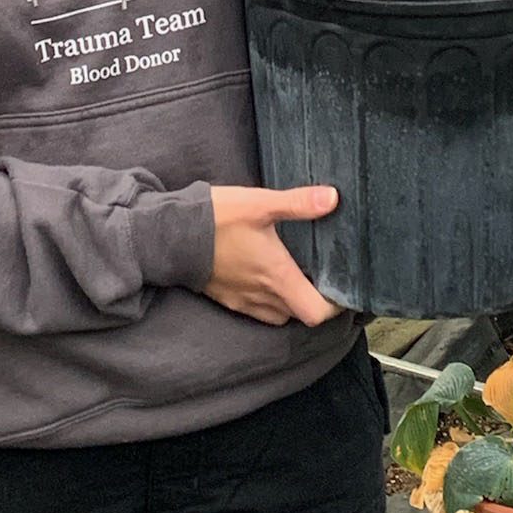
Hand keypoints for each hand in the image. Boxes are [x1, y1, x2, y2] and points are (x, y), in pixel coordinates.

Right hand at [204, 185, 343, 327]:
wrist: (171, 235)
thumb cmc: (217, 219)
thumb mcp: (261, 203)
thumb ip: (298, 203)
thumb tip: (333, 197)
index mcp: (276, 276)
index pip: (315, 313)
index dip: (334, 307)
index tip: (341, 287)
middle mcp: (262, 296)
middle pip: (299, 315)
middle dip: (313, 300)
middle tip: (321, 276)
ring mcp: (241, 301)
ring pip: (277, 315)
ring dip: (290, 302)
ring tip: (295, 276)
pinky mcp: (225, 298)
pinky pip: (254, 310)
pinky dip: (267, 301)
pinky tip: (264, 276)